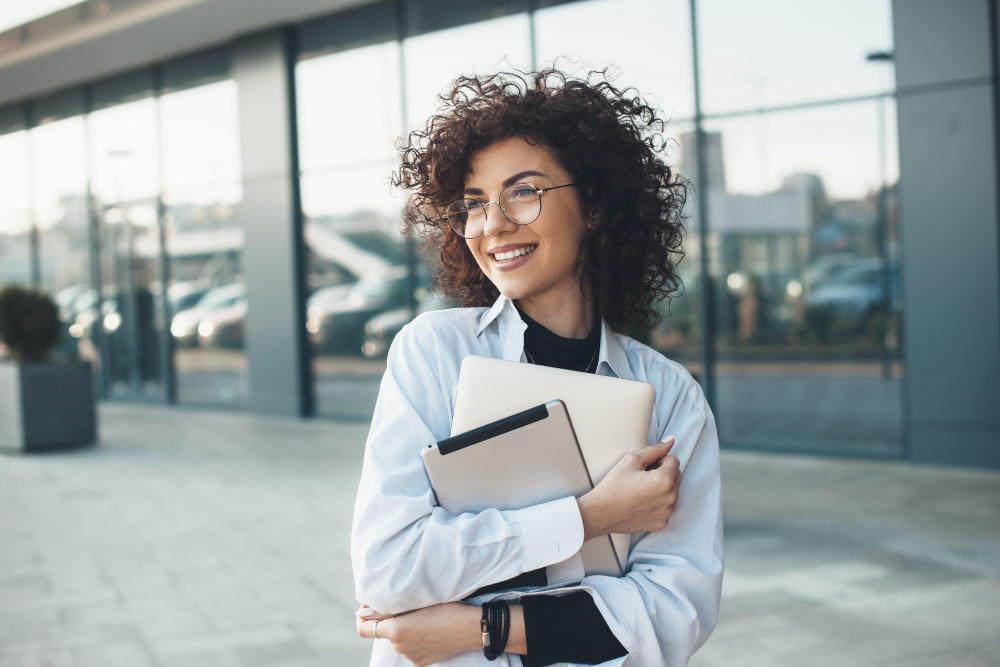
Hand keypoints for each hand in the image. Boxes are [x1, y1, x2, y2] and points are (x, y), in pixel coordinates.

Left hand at [356, 602, 480, 665]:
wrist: (472, 628)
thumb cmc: (447, 609)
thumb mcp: (417, 602)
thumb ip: (386, 609)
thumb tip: (362, 611)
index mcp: (396, 631)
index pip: (363, 628)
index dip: (363, 616)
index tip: (370, 607)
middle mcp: (399, 647)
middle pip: (384, 632)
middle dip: (390, 620)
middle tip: (409, 606)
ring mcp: (411, 657)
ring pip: (398, 640)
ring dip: (404, 630)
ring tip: (424, 618)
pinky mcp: (421, 662)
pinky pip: (411, 649)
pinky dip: (415, 640)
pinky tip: (431, 630)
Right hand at [577, 435, 680, 539]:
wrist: (601, 513)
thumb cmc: (614, 485)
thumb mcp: (632, 460)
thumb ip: (655, 448)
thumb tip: (672, 439)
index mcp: (664, 480)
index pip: (674, 460)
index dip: (659, 460)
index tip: (645, 467)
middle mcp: (670, 498)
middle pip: (676, 476)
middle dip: (663, 473)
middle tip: (642, 477)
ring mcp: (667, 512)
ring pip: (673, 491)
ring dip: (662, 487)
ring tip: (641, 489)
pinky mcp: (662, 523)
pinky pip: (666, 506)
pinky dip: (658, 503)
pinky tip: (641, 502)